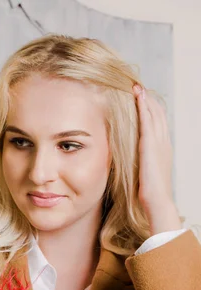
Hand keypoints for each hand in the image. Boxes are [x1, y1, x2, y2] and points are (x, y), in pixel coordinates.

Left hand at [132, 84, 181, 233]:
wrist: (157, 201)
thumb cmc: (148, 194)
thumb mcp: (144, 174)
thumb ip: (139, 164)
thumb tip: (129, 162)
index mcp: (162, 149)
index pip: (158, 123)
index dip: (150, 109)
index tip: (140, 99)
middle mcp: (163, 142)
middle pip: (157, 114)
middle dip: (148, 99)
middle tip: (137, 86)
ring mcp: (159, 143)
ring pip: (153, 114)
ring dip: (145, 99)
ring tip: (136, 86)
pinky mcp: (151, 145)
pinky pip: (147, 121)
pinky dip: (143, 107)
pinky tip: (137, 96)